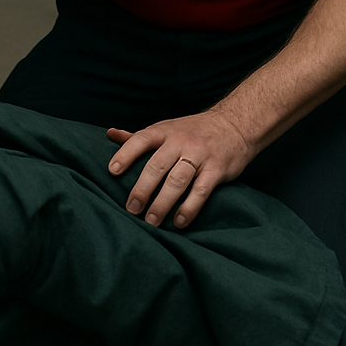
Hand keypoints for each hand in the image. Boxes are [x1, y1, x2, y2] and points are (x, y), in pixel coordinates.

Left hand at [107, 110, 254, 227]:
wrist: (235, 124)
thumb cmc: (194, 131)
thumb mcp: (167, 128)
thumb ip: (139, 136)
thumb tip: (109, 134)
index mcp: (165, 131)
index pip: (141, 140)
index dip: (125, 154)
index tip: (112, 172)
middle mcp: (181, 141)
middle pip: (157, 166)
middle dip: (142, 189)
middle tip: (131, 209)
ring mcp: (200, 155)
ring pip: (178, 180)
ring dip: (163, 203)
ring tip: (151, 221)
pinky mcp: (217, 169)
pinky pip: (201, 191)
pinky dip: (189, 208)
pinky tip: (179, 222)